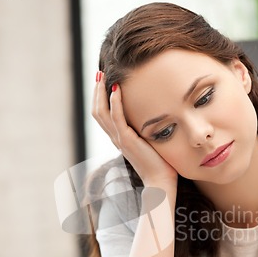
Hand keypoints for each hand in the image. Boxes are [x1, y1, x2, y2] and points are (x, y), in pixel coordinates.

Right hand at [92, 74, 177, 189]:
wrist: (160, 183)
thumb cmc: (160, 165)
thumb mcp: (151, 144)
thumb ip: (148, 132)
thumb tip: (156, 119)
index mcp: (120, 139)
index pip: (103, 115)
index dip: (100, 98)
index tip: (103, 81)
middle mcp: (116, 138)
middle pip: (97, 111)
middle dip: (96, 91)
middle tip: (98, 73)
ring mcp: (119, 139)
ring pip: (101, 113)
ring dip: (101, 93)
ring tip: (102, 76)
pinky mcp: (127, 140)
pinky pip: (116, 118)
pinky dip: (114, 102)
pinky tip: (116, 89)